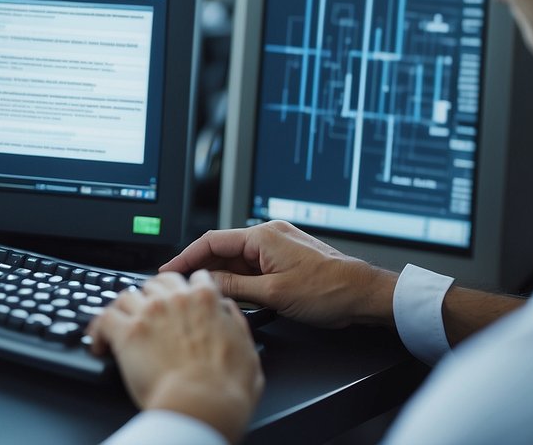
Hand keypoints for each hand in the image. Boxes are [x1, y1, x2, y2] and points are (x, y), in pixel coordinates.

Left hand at [88, 270, 262, 443]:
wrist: (203, 405)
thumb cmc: (226, 387)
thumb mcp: (247, 349)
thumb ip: (235, 322)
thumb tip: (226, 310)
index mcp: (205, 300)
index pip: (191, 278)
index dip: (184, 289)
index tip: (179, 300)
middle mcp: (175, 299)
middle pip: (155, 282)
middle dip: (152, 296)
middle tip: (148, 315)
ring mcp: (149, 313)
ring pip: (127, 295)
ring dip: (124, 311)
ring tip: (121, 327)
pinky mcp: (127, 332)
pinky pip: (103, 318)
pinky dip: (98, 330)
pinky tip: (99, 344)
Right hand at [160, 221, 396, 328]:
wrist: (364, 295)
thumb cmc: (328, 290)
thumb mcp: (273, 294)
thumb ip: (235, 287)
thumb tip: (206, 284)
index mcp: (262, 236)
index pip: (212, 242)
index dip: (186, 257)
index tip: (168, 270)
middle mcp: (268, 236)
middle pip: (222, 250)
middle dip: (200, 268)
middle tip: (180, 287)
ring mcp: (278, 247)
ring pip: (237, 261)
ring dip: (220, 276)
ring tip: (202, 295)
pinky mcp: (285, 260)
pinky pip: (252, 267)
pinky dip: (238, 280)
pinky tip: (230, 296)